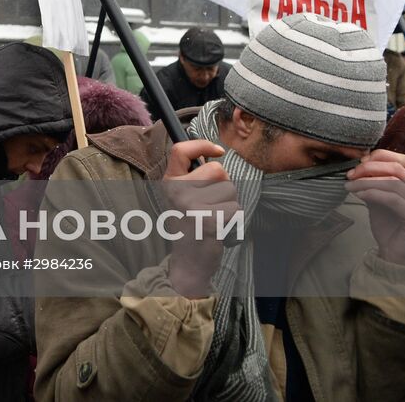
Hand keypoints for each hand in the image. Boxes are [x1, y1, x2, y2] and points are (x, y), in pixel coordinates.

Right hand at [160, 140, 238, 297]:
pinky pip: (235, 209)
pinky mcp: (206, 220)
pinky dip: (234, 220)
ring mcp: (190, 205)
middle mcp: (176, 191)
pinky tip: (220, 228)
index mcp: (169, 182)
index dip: (202, 144)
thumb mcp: (184, 196)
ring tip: (215, 217)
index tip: (217, 151)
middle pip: (217, 169)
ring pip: (229, 189)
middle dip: (225, 185)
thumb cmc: (192, 225)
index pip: (180, 150)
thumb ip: (194, 176)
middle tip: (214, 203)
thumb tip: (215, 154)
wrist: (189, 260)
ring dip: (230, 204)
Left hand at [346, 149, 404, 266]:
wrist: (400, 262)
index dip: (380, 156)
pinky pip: (393, 199)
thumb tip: (358, 170)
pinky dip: (373, 193)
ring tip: (350, 186)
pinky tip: (359, 195)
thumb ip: (375, 186)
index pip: (403, 160)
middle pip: (398, 167)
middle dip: (370, 167)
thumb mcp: (380, 204)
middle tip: (350, 174)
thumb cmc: (391, 232)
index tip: (359, 162)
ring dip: (367, 181)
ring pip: (394, 182)